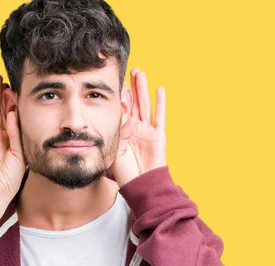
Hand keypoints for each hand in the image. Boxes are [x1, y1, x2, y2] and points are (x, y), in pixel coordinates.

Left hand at [108, 68, 166, 186]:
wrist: (141, 185)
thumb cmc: (125, 172)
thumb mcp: (115, 150)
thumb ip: (118, 132)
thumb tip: (122, 115)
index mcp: (122, 131)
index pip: (120, 109)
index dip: (118, 96)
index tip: (114, 81)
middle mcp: (135, 128)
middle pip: (133, 102)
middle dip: (131, 86)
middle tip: (128, 70)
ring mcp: (147, 130)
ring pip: (144, 104)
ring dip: (142, 89)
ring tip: (140, 72)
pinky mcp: (159, 135)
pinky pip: (159, 116)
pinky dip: (160, 102)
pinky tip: (159, 89)